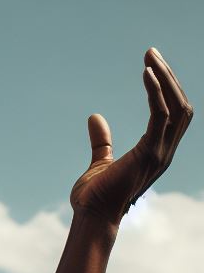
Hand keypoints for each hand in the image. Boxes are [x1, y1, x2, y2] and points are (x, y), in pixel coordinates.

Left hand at [70, 48, 192, 226]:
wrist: (90, 218)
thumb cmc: (94, 198)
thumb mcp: (99, 163)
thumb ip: (102, 142)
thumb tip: (94, 117)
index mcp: (157, 152)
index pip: (174, 113)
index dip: (167, 89)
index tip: (151, 66)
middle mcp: (164, 151)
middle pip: (181, 105)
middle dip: (170, 77)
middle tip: (151, 53)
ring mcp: (160, 153)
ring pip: (177, 107)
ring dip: (165, 79)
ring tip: (150, 57)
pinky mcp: (149, 154)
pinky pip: (160, 115)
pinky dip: (156, 92)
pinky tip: (145, 74)